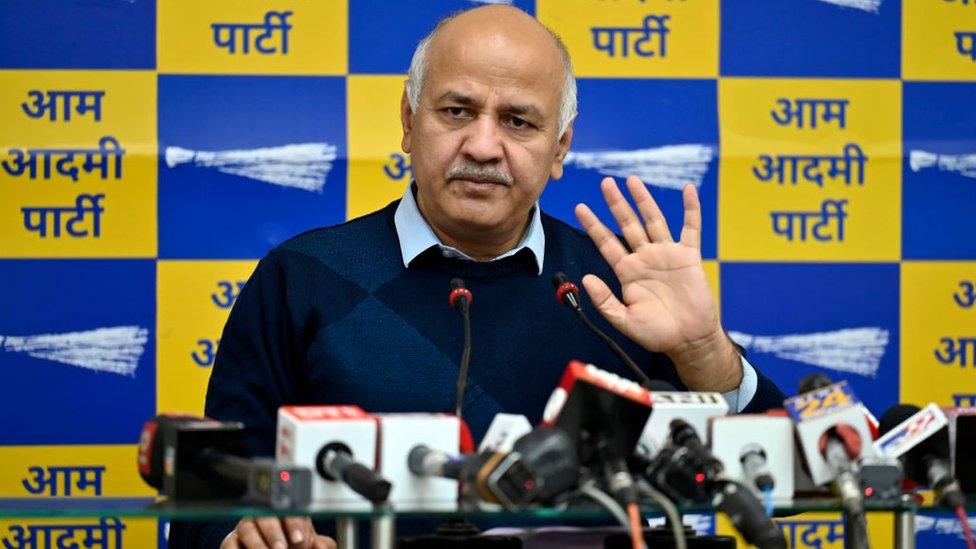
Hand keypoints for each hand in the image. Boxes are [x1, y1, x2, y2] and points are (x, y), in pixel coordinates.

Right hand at [221, 516, 335, 548]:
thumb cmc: (294, 547)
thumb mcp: (309, 546)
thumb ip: (321, 545)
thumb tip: (321, 545)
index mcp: (286, 513)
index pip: (289, 509)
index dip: (294, 523)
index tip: (300, 539)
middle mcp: (264, 516)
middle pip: (265, 515)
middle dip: (274, 532)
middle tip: (282, 548)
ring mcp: (246, 528)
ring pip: (247, 528)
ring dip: (257, 544)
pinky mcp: (231, 542)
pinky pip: (230, 543)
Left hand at [574, 176, 740, 391]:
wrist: (688, 341)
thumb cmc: (657, 334)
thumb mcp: (624, 321)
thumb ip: (605, 301)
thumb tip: (585, 279)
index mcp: (627, 272)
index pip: (606, 243)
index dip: (593, 225)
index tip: (580, 208)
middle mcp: (645, 258)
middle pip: (627, 225)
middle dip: (616, 204)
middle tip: (605, 183)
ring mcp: (667, 254)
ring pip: (654, 220)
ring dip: (643, 199)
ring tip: (632, 180)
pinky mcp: (689, 256)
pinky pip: (691, 228)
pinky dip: (691, 209)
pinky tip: (688, 190)